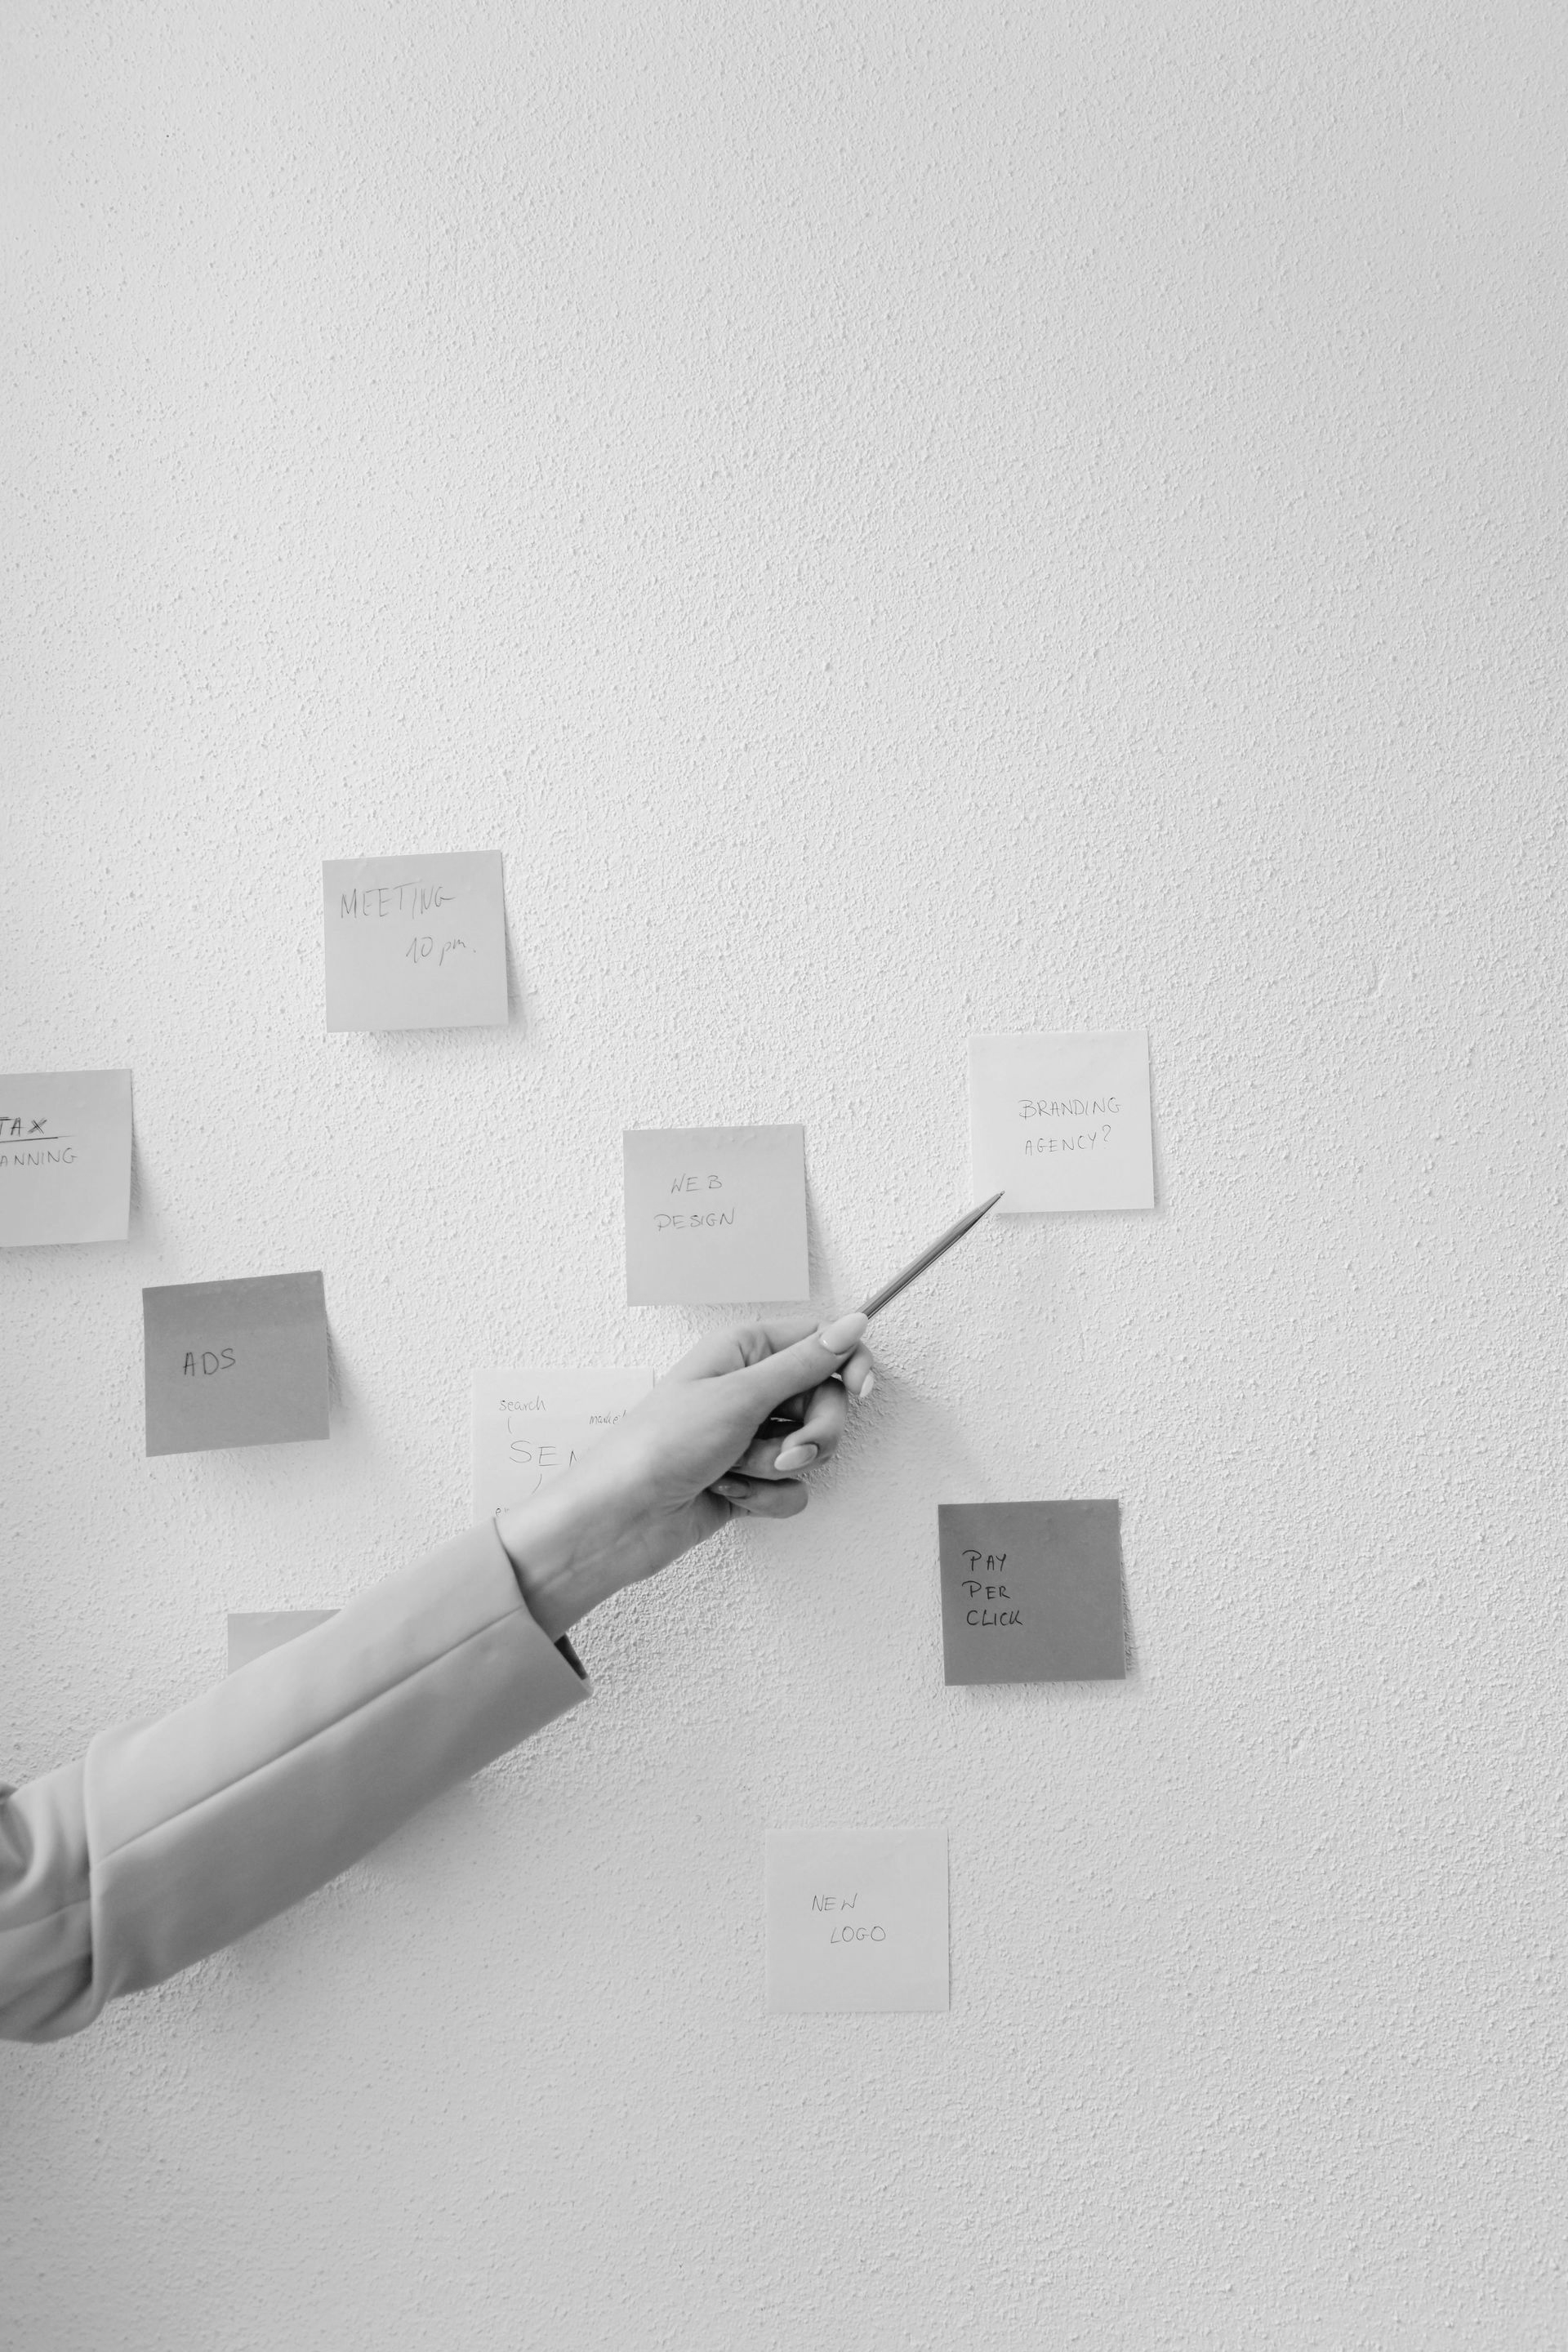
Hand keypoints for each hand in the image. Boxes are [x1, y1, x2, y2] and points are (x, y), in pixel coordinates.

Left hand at [494, 1312, 875, 1638]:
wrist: (621, 1518)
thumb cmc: (660, 1444)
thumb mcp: (740, 1394)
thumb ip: (805, 1363)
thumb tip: (852, 1324)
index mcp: (745, 1351)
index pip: (822, 1342)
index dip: (848, 1364)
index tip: (860, 1390)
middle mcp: (750, 1389)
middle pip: (825, 1402)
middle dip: (811, 1433)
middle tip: (784, 1449)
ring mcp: (750, 1437)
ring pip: (810, 1449)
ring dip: (776, 1467)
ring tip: (732, 1470)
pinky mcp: (749, 1480)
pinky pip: (791, 1488)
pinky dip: (764, 1496)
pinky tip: (727, 1493)